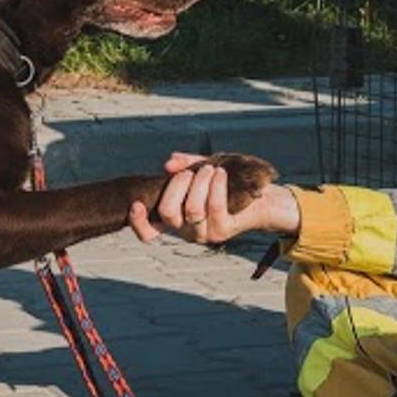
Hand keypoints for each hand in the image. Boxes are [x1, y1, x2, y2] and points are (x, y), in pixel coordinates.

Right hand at [128, 152, 297, 243]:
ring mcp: (205, 232)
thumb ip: (184, 166)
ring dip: (199, 182)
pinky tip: (220, 173)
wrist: (261, 195)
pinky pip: (213, 206)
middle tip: (191, 173)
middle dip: (177, 185)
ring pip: (192, 209)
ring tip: (209, 169)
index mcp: (176, 218)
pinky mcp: (223, 230)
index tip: (135, 204)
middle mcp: (187, 230)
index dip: (138, 222)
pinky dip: (214, 185)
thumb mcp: (202, 170)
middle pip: (168, 213)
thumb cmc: (227, 181)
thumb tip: (169, 164)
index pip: (149, 231)